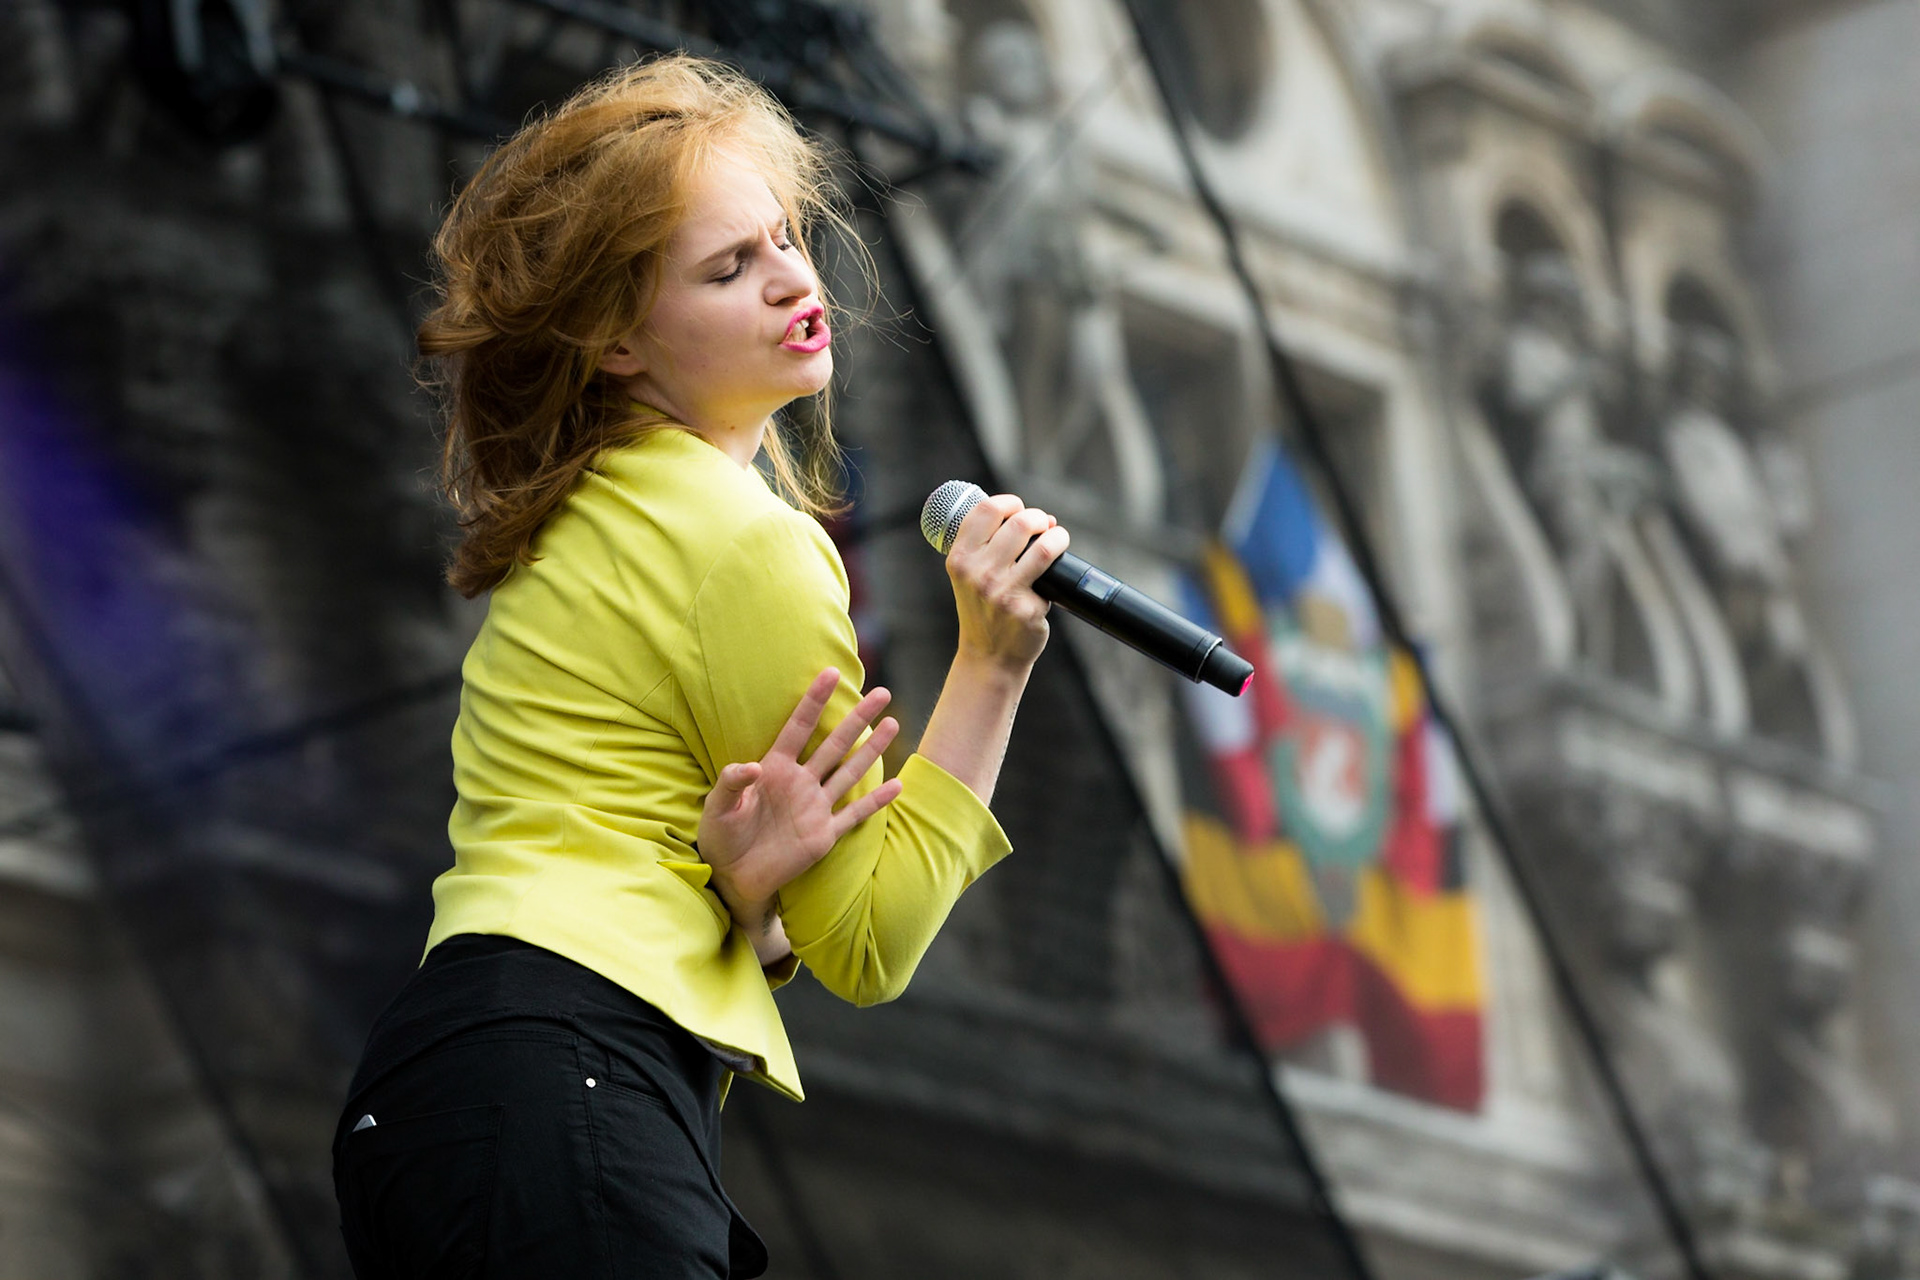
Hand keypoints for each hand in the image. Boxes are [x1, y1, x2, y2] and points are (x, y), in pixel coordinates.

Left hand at [697, 668, 903, 962]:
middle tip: (881, 692)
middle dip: (857, 718)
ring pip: (850, 772)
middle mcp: (801, 782)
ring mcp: (815, 807)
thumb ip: (730, 783)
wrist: (732, 874)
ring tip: (892, 724)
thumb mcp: (717, 806)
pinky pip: (855, 815)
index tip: (831, 673)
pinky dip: (876, 802)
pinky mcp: (824, 834)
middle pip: (835, 743)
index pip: (798, 727)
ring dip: (871, 749)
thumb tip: (750, 766)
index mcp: (774, 768)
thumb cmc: (720, 835)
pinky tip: (897, 786)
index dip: (814, 701)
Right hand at [944, 494, 1069, 675]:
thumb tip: (1040, 518)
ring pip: (1044, 546)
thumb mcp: (969, 574)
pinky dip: (1059, 565)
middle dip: (1038, 518)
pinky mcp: (1026, 608)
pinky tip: (1054, 574)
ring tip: (1057, 540)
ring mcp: (1002, 591)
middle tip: (1043, 527)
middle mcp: (977, 573)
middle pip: (1020, 522)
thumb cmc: (983, 608)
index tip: (1019, 509)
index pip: (987, 509)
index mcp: (960, 559)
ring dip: (1058, 536)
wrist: (989, 656)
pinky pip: (1052, 573)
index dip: (1010, 502)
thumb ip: (989, 544)